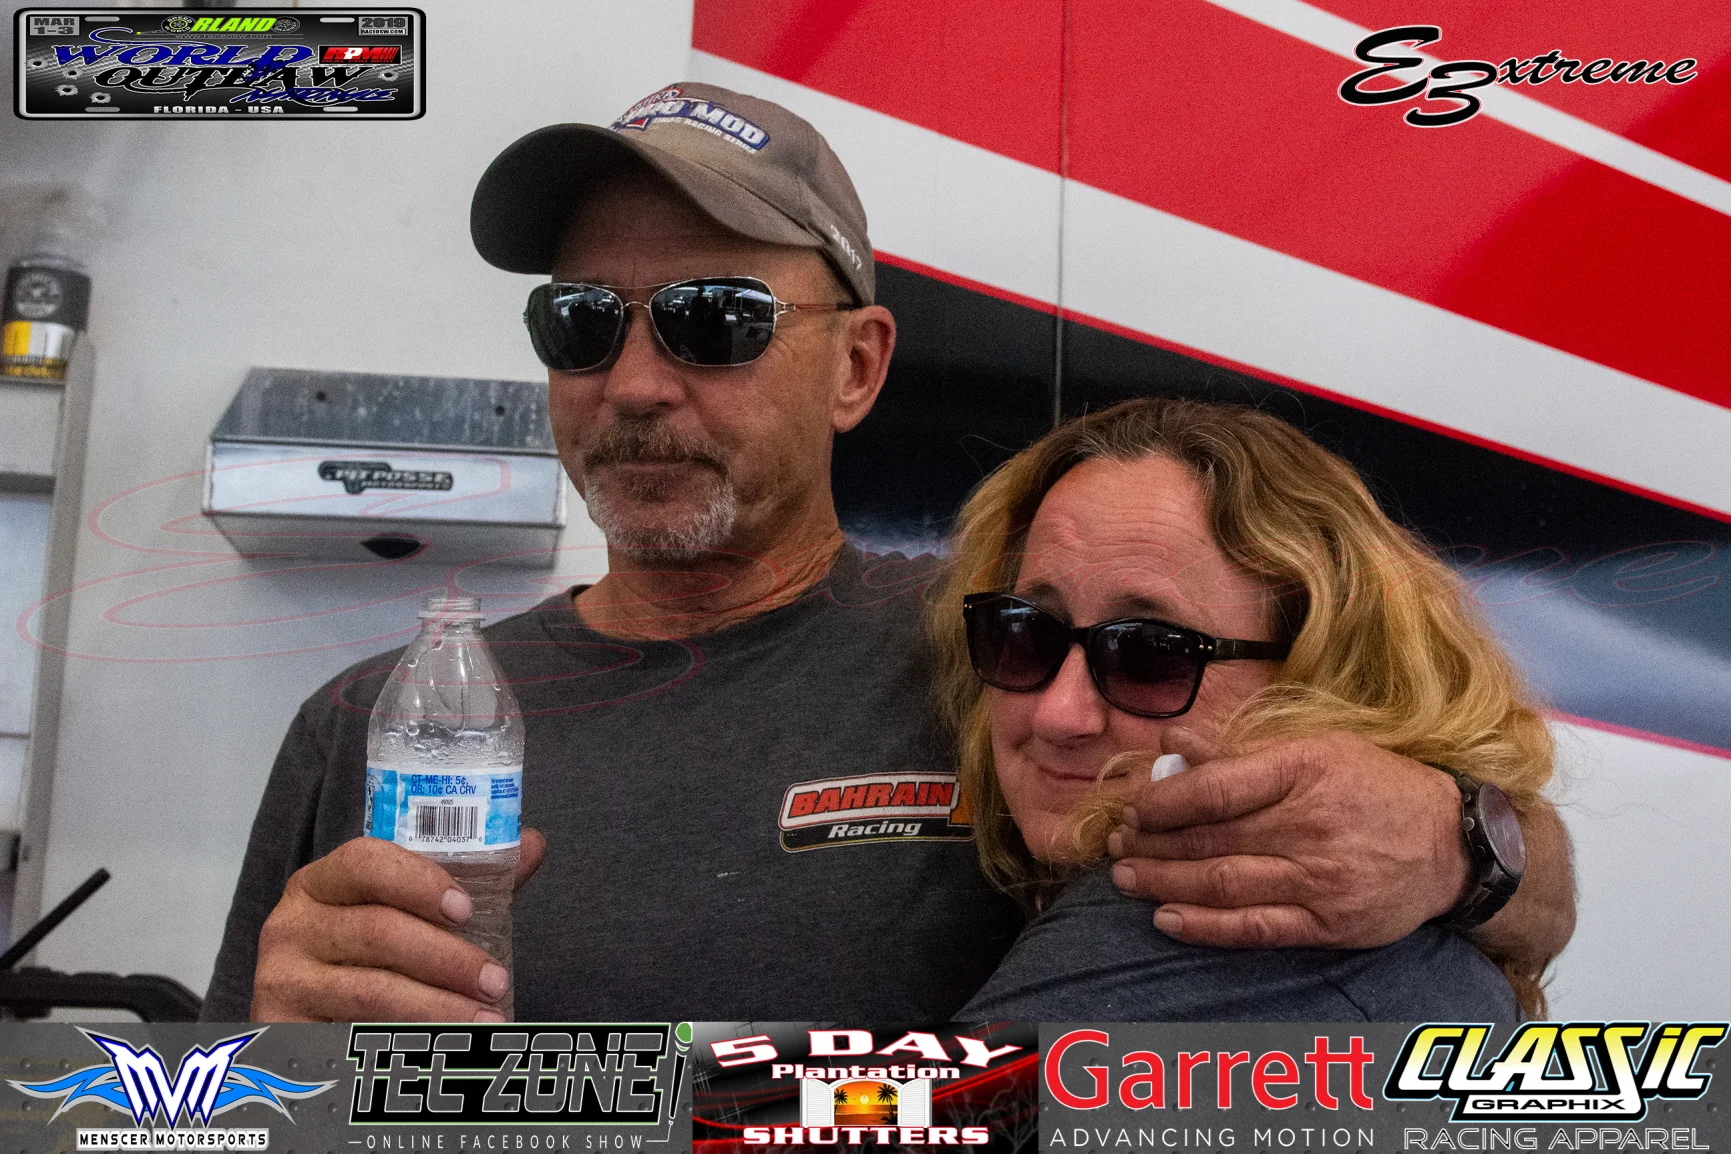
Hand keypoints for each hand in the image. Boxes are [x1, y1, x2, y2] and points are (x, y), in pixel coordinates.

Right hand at [250, 829, 545, 1021]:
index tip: (467, 910)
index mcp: (321, 883)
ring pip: (372, 992)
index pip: (366, 863)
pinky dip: (405, 1043)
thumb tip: (532, 844)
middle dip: (449, 959)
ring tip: (486, 1020)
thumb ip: (466, 883)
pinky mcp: (282, 1033)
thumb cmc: (370, 961)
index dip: (419, 883)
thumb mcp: (408, 917)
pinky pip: (353, 1037)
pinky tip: (441, 1048)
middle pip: (379, 932)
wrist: (310, 1026)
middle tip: (496, 981)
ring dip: (439, 1009)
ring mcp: (281, 981)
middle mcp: (290, 926)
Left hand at [1107, 729, 1468, 947]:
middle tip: (1116, 844)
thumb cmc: (1374, 786)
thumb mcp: (1315, 748)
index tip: (1134, 808)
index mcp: (1305, 770)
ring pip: (1225, 883)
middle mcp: (1311, 825)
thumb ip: (1239, 752)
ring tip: (1126, 876)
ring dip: (1166, 882)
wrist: (1452, 844)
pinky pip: (1255, 928)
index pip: (1218, 788)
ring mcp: (1321, 879)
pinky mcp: (1330, 924)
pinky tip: (1167, 918)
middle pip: (1213, 839)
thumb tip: (1172, 743)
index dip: (1165, 801)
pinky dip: (1206, 926)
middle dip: (1154, 844)